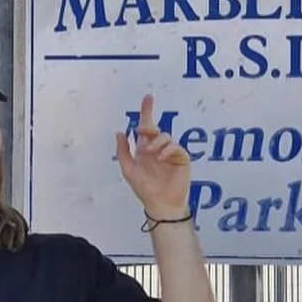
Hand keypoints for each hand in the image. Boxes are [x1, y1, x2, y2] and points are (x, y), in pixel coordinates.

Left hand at [116, 94, 191, 220]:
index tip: (148, 97)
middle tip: (143, 130)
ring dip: (156, 141)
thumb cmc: (144, 189)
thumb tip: (120, 132)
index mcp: (145, 149)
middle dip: (149, 125)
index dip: (147, 111)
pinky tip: (161, 157)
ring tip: (150, 152)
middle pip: (156, 128)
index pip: (146, 127)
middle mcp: (158, 148)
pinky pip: (175, 147)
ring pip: (165, 136)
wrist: (160, 204)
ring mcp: (171, 153)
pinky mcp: (181, 158)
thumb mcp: (128, 169)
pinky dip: (167, 150)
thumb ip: (123, 151)